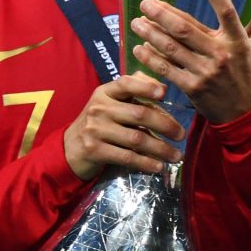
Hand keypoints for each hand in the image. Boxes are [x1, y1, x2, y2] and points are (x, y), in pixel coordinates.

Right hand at [63, 71, 184, 180]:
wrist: (70, 148)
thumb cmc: (99, 123)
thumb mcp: (110, 102)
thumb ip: (133, 91)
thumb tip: (161, 86)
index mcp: (105, 92)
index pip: (126, 84)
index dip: (146, 87)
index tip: (164, 93)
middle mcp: (100, 108)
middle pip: (139, 114)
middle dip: (165, 125)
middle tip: (181, 135)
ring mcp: (96, 130)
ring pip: (137, 138)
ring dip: (161, 148)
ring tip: (176, 156)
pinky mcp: (95, 150)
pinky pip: (127, 157)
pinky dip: (146, 163)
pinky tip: (159, 167)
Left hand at [129, 0, 250, 123]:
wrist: (246, 116)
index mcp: (238, 41)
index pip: (227, 12)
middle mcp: (220, 54)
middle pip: (185, 29)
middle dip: (161, 13)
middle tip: (146, 3)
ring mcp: (204, 72)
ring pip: (171, 48)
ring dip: (150, 33)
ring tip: (136, 22)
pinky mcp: (192, 88)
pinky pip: (166, 69)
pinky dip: (151, 57)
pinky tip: (139, 47)